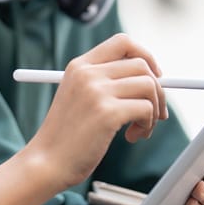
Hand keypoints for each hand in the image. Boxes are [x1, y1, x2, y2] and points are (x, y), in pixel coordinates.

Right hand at [29, 32, 166, 189]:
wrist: (46, 163)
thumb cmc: (67, 136)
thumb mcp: (79, 97)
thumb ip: (107, 83)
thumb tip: (155, 79)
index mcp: (79, 65)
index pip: (123, 42)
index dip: (145, 56)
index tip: (154, 76)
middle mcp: (88, 73)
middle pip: (142, 65)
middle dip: (157, 90)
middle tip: (154, 113)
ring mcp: (96, 91)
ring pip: (149, 85)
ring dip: (154, 110)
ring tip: (139, 128)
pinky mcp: (107, 113)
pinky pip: (146, 109)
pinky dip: (147, 125)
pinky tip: (131, 137)